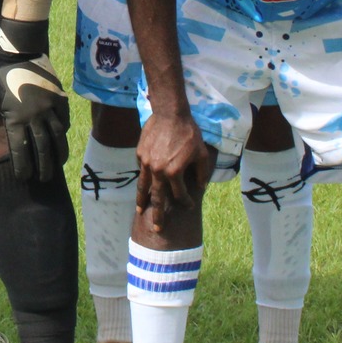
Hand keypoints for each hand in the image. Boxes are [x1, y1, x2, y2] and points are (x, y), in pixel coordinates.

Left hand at [0, 16, 69, 181]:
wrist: (19, 53)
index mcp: (16, 119)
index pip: (20, 150)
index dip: (22, 166)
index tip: (23, 177)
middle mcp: (35, 117)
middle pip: (42, 148)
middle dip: (43, 167)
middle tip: (44, 179)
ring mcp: (49, 108)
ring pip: (57, 137)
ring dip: (58, 153)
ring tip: (58, 164)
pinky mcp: (59, 99)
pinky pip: (64, 120)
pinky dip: (63, 132)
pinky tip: (62, 139)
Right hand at [134, 110, 215, 231]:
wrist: (170, 113)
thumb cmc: (189, 133)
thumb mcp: (202, 153)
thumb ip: (201, 173)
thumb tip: (201, 188)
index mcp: (174, 173)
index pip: (179, 195)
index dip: (185, 202)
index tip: (188, 206)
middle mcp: (158, 171)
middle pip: (157, 198)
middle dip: (158, 215)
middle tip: (157, 228)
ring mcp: (146, 163)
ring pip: (143, 186)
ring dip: (142, 200)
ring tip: (140, 211)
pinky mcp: (140, 154)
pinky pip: (141, 170)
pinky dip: (143, 178)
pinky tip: (144, 183)